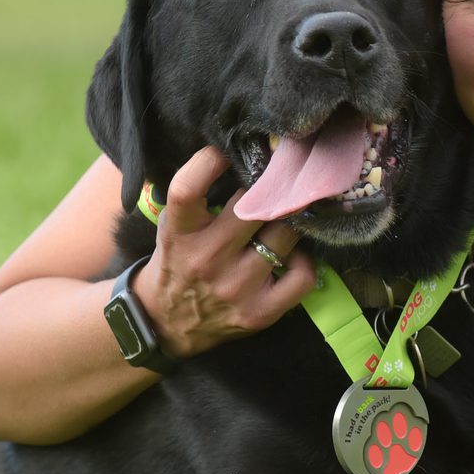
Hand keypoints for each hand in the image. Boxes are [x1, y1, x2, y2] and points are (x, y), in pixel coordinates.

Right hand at [129, 146, 316, 357]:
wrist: (168, 322)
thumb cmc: (179, 260)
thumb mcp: (174, 225)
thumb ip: (198, 195)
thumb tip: (243, 154)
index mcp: (180, 232)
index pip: (188, 189)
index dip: (210, 162)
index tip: (228, 151)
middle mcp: (206, 259)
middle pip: (255, 207)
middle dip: (270, 191)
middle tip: (281, 182)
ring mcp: (235, 288)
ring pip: (285, 236)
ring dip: (291, 223)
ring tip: (288, 218)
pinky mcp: (260, 313)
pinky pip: (302, 275)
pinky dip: (305, 261)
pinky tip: (293, 255)